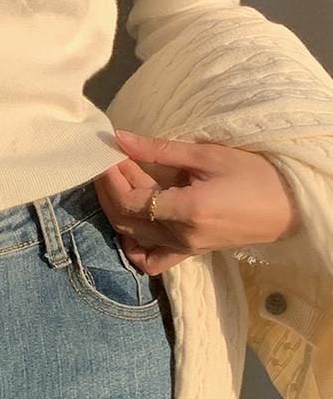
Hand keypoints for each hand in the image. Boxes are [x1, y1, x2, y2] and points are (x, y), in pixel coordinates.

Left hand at [92, 128, 301, 275]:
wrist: (289, 207)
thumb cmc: (254, 175)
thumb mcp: (207, 156)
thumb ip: (160, 150)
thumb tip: (121, 139)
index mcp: (186, 211)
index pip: (130, 201)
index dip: (112, 177)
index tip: (108, 152)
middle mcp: (181, 236)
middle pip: (125, 218)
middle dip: (109, 187)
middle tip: (110, 159)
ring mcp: (185, 249)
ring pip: (133, 236)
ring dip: (117, 207)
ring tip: (119, 178)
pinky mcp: (190, 252)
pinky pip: (152, 259)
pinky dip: (133, 245)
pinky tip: (130, 222)